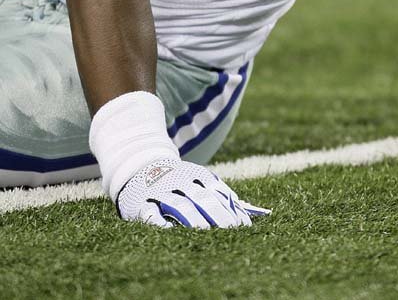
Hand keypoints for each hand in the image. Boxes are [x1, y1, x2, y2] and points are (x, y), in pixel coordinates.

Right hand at [116, 157, 270, 228]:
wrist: (138, 164)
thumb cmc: (178, 178)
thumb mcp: (200, 180)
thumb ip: (224, 196)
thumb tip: (258, 212)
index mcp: (196, 175)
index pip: (217, 192)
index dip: (231, 208)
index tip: (243, 226)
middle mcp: (180, 182)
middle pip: (202, 199)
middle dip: (218, 215)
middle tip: (232, 231)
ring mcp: (161, 192)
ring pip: (180, 206)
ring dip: (194, 220)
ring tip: (207, 234)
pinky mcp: (142, 205)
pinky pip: (152, 215)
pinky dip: (162, 224)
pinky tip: (172, 234)